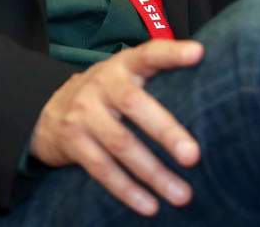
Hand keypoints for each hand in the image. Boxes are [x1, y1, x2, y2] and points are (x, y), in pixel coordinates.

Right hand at [29, 39, 203, 216]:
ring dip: (153, 173)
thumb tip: (212, 86)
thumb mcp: (125, 76)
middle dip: (166, 132)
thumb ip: (157, 77)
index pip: (149, 54)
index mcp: (123, 65)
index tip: (198, 54)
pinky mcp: (72, 142)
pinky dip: (127, 190)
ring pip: (121, 144)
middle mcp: (102, 84)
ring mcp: (84, 113)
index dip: (172, 53)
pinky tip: (150, 206)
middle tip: (193, 156)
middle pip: (135, 105)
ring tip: (182, 195)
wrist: (46, 115)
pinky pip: (102, 169)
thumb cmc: (105, 96)